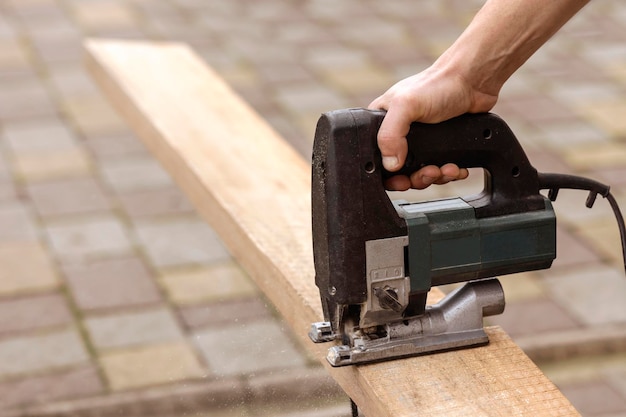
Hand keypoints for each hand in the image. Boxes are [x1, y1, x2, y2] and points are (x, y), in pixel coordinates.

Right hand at [368, 66, 495, 190]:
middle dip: (416, 178)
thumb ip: (390, 134)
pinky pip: (440, 170)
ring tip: (445, 169)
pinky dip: (448, 173)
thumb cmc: (438, 84)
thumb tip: (389, 164)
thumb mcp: (405, 105)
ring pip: (420, 174)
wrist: (473, 81)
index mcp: (381, 124)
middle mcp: (399, 134)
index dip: (387, 175)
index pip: (375, 158)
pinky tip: (455, 168)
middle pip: (398, 172)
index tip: (402, 180)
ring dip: (434, 177)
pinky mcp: (439, 146)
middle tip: (429, 173)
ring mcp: (420, 142)